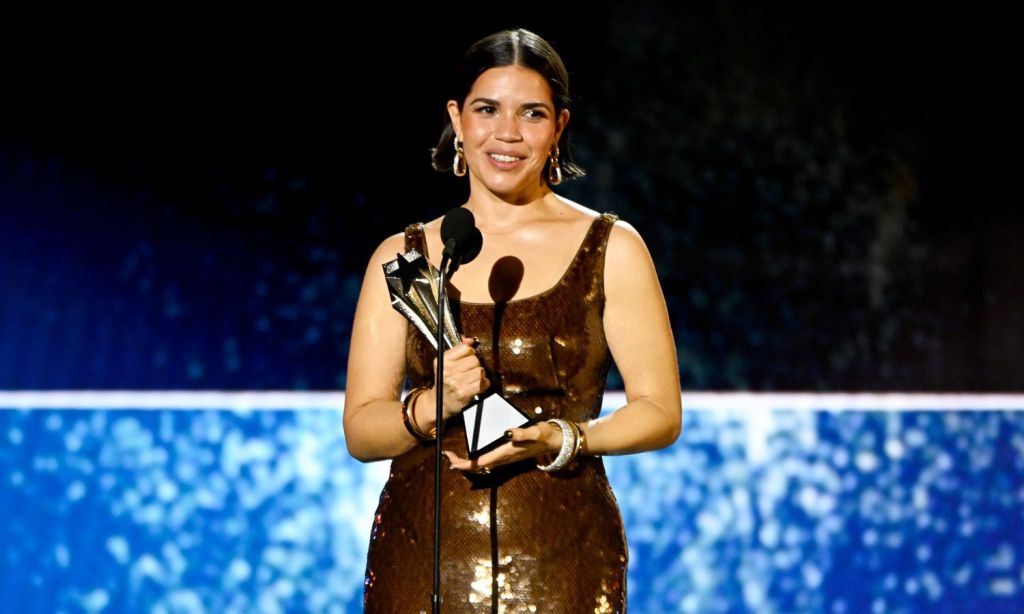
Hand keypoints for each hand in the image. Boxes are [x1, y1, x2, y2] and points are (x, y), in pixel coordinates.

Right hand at [417, 336, 488, 429]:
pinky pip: (483, 382)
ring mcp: (456, 382)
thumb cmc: (445, 380)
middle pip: (475, 359)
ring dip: (480, 375)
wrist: (439, 403)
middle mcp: (448, 370)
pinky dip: (483, 384)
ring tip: (473, 379)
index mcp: (443, 360)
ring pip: (480, 371)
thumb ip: (459, 349)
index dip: (470, 353)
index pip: (466, 348)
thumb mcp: (446, 363)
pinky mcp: (464, 393)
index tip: (467, 358)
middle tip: (470, 371)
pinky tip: (477, 386)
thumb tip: (471, 340)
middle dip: (476, 365)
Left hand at [442, 421, 562, 473]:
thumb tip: (506, 432)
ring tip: (455, 456)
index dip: (465, 463)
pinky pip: (488, 460)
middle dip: (461, 463)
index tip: (452, 460)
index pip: (481, 462)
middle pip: (478, 466)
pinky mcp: (507, 455)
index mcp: (506, 453)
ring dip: (468, 462)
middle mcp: (503, 458)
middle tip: (447, 456)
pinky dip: (476, 459)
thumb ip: (520, 433)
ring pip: (482, 464)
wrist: (554, 441)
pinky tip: (472, 453)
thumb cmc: (543, 435)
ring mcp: (505, 458)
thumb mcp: (534, 431)